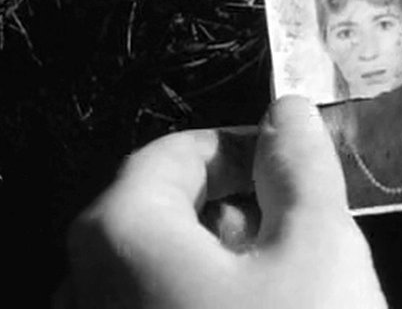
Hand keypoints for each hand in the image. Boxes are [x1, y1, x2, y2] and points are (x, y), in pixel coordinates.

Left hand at [59, 96, 386, 308]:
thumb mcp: (318, 248)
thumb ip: (299, 167)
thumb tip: (286, 112)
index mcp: (118, 233)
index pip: (176, 154)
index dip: (245, 148)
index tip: (296, 163)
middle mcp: (83, 282)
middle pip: (163, 213)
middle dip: (236, 209)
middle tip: (298, 234)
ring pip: (160, 270)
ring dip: (223, 263)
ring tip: (283, 287)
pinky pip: (155, 307)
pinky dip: (202, 300)